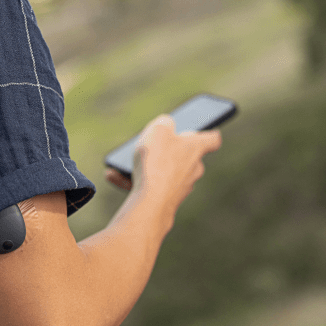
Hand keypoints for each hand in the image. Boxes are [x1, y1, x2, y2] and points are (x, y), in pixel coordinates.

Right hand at [105, 115, 221, 210]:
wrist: (150, 202)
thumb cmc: (157, 161)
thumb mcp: (158, 130)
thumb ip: (164, 123)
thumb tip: (166, 125)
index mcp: (195, 149)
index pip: (212, 139)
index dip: (208, 133)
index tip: (204, 130)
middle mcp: (193, 170)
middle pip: (185, 156)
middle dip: (168, 150)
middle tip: (149, 144)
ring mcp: (180, 188)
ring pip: (163, 172)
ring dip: (144, 166)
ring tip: (121, 163)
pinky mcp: (166, 202)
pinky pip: (149, 187)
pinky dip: (133, 181)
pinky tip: (113, 176)